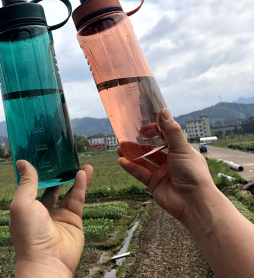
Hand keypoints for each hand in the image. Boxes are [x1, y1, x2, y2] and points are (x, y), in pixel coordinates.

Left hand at [9, 161, 93, 277]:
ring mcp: (59, 215)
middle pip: (52, 187)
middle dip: (57, 173)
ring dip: (73, 176)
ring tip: (78, 162)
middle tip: (63, 158)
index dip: (38, 172)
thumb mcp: (22, 202)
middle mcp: (43, 211)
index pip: (33, 185)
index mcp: (27, 207)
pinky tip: (83, 172)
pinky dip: (81, 185)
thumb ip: (27, 182)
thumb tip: (21, 161)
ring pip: (68, 191)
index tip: (43, 155)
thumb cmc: (29, 234)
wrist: (47, 261)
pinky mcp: (74, 219)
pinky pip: (77, 198)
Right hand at [118, 108, 214, 222]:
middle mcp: (170, 161)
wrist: (195, 203)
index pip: (165, 137)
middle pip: (151, 149)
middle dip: (139, 142)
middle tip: (126, 136)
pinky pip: (140, 173)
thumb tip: (164, 111)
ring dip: (131, 154)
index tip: (143, 126)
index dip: (154, 130)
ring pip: (143, 160)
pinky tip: (121, 160)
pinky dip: (130, 167)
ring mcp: (161, 173)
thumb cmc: (194, 174)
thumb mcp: (182, 149)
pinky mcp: (153, 184)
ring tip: (120, 147)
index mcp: (180, 151)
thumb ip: (171, 131)